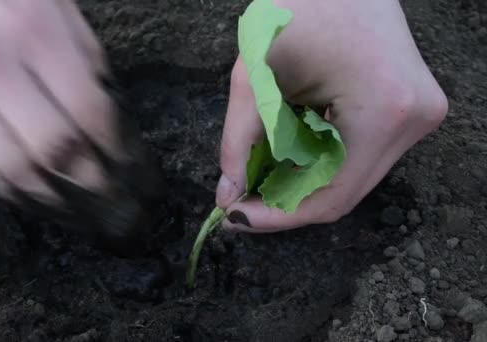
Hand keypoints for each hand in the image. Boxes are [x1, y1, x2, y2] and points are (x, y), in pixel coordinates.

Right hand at [0, 0, 163, 242]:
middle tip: (120, 209)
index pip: (90, 114)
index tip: (139, 174)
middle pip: (54, 150)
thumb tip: (113, 119)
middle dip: (95, 187)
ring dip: (53, 202)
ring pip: (10, 168)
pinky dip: (7, 189)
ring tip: (81, 217)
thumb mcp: (54, 3)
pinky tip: (34, 199)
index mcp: (35, 32)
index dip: (120, 152)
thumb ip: (85, 58)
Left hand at [216, 0, 447, 231]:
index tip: (236, 217)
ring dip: (303, 181)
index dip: (278, 216)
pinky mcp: (414, 107)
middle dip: (286, 199)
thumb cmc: (297, 7)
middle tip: (240, 198)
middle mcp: (415, 119)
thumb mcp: (255, 75)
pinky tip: (289, 152)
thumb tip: (226, 196)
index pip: (331, 197)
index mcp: (385, 111)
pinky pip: (363, 155)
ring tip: (260, 174)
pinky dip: (322, 160)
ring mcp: (421, 114)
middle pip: (345, 191)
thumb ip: (237, 142)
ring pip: (353, 176)